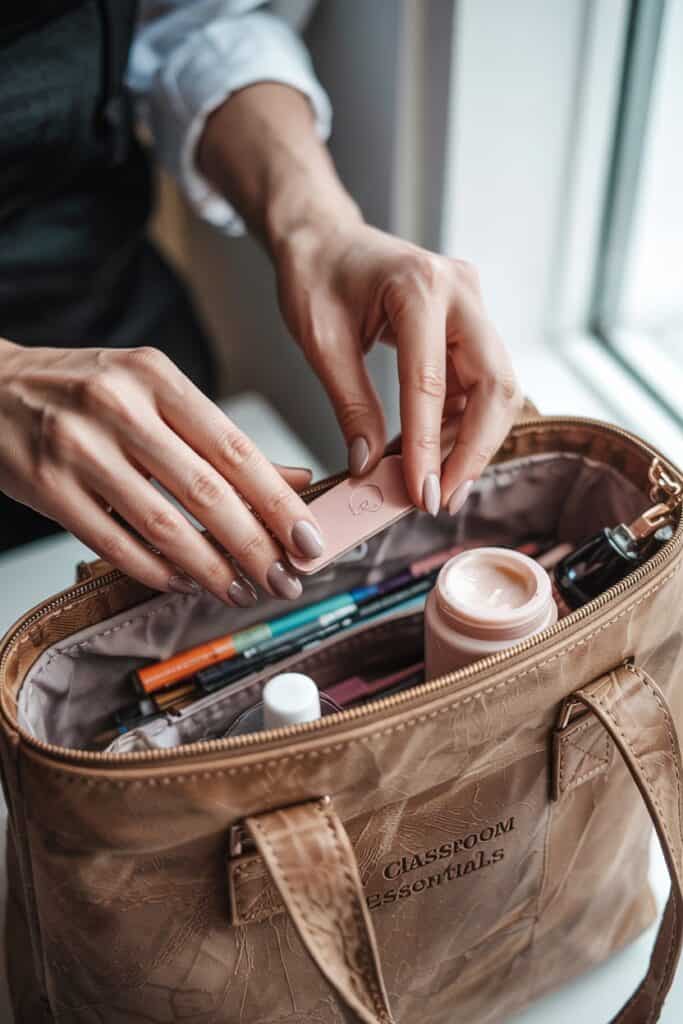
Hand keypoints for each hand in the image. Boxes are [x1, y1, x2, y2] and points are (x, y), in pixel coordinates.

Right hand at [0, 341, 323, 602]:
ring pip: (162, 523)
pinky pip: (113, 541)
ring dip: (210, 568)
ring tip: (240, 590)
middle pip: (205, 490)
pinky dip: (155, 570)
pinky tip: (182, 582)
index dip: (278, 501)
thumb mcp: (154, 394)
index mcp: (156, 378)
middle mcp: (118, 407)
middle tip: (286, 578)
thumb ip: (220, 439)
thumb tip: (295, 480)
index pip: (234, 446)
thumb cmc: (83, 392)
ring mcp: (78, 448)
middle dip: (255, 545)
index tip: (311, 538)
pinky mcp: (47, 487)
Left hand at [198, 82, 519, 511]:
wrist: (325, 239)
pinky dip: (462, 424)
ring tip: (438, 485)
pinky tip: (435, 454)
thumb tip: (370, 467)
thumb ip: (350, 405)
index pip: (432, 382)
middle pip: (495, 384)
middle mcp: (460, 292)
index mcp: (419, 286)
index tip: (421, 494)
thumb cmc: (316, 276)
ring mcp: (472, 307)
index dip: (428, 446)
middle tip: (443, 498)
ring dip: (473, 442)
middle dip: (474, 450)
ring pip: (497, 388)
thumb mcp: (321, 342)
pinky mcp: (471, 325)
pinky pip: (480, 384)